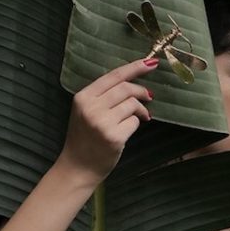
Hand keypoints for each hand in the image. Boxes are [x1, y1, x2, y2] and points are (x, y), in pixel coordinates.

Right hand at [58, 58, 157, 185]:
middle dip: (141, 91)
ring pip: (132, 104)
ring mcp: (102, 122)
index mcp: (83, 97)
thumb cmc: (84, 137)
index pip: (113, 76)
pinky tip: (127, 132)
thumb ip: (103, 96)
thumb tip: (134, 83)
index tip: (151, 63)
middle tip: (149, 96)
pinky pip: (135, 121)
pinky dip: (136, 124)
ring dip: (140, 110)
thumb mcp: (85, 111)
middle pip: (126, 88)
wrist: (77, 167)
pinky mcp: (114, 137)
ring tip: (139, 117)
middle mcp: (91, 107)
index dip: (134, 67)